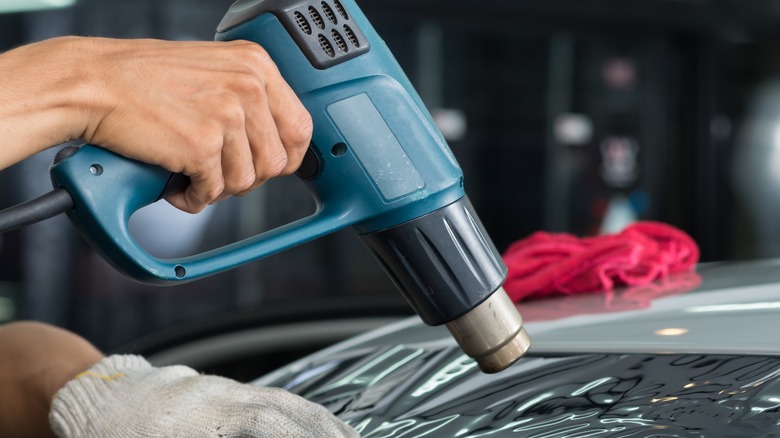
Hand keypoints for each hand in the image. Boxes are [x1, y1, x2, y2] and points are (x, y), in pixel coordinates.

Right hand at [0, 36, 311, 212]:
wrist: (93, 83)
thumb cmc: (142, 79)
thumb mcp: (212, 71)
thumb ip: (247, 99)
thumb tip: (275, 144)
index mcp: (256, 66)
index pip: (300, 127)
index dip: (287, 157)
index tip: (268, 167)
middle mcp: (248, 87)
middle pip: (276, 162)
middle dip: (247, 177)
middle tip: (216, 172)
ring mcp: (227, 115)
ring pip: (245, 182)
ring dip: (216, 188)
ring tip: (189, 173)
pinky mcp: (202, 145)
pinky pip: (212, 193)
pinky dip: (192, 198)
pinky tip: (174, 182)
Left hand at [50, 355, 359, 437]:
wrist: (91, 397)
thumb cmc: (110, 436)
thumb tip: (260, 435)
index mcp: (196, 418)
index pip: (265, 426)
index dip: (301, 436)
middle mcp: (214, 396)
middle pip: (284, 410)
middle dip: (323, 431)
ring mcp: (220, 387)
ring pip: (283, 399)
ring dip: (320, 421)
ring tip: (347, 436)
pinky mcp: (220, 387)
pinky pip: (271, 395)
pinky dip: (299, 411)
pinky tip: (315, 424)